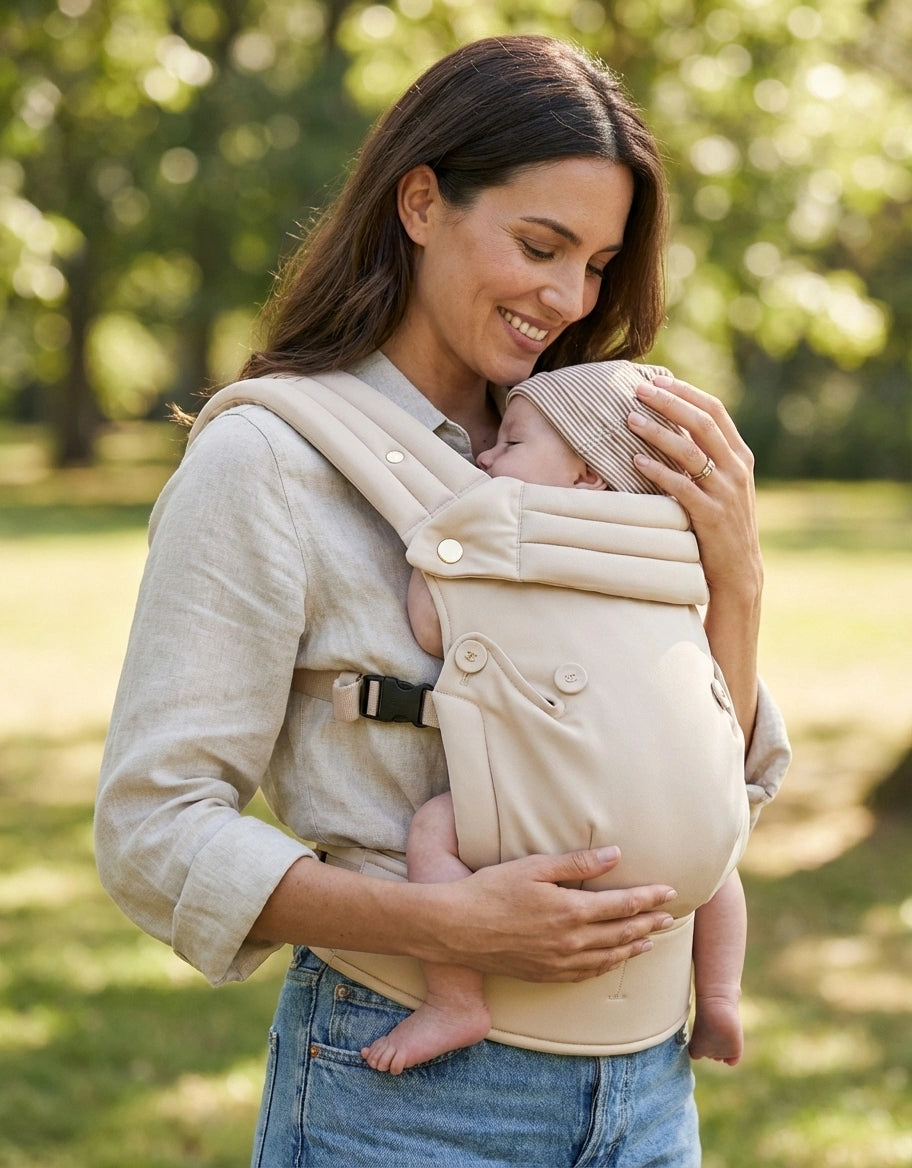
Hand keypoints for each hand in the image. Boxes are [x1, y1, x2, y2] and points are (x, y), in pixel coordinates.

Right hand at [433, 846, 676, 982]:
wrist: (456, 929)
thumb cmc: (491, 890)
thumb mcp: (534, 867)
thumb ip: (577, 863)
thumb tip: (615, 854)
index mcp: (571, 911)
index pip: (623, 904)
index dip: (649, 898)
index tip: (669, 891)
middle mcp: (571, 941)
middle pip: (622, 933)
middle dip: (649, 923)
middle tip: (670, 917)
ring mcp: (559, 962)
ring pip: (609, 957)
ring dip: (634, 947)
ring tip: (651, 940)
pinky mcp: (546, 974)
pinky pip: (587, 974)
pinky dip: (608, 965)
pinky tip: (613, 960)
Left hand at [627, 375, 762, 604]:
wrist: (738, 572)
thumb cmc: (721, 526)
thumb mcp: (722, 487)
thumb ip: (706, 459)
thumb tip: (671, 427)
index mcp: (741, 457)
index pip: (715, 411)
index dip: (686, 393)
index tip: (657, 380)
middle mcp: (737, 470)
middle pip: (702, 424)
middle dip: (669, 403)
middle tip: (638, 390)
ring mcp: (726, 493)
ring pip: (690, 452)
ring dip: (658, 433)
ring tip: (630, 420)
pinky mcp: (711, 516)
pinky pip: (682, 487)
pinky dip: (658, 472)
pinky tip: (636, 461)